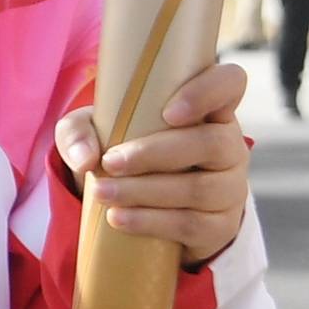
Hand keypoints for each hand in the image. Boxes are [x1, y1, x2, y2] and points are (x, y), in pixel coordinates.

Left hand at [58, 58, 251, 266]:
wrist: (138, 211)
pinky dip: (150, 221)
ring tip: (102, 193)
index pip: (230, 82)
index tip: (169, 112)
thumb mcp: (92, 134)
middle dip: (155, 153)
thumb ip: (78, 132)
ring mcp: (230, 188)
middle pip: (212, 143)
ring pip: (199, 188)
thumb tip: (86, 157)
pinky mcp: (220, 226)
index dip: (208, 91)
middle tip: (110, 163)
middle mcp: (229, 145)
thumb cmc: (122, 154)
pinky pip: (192, 224)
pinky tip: (118, 218)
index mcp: (208, 109)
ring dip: (144, 191)